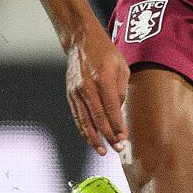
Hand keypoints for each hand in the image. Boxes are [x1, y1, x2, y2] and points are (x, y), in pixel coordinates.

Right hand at [66, 28, 128, 154]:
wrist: (80, 40)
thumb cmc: (106, 53)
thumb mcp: (121, 66)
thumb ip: (121, 90)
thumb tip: (118, 112)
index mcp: (102, 78)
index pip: (111, 108)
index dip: (117, 126)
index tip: (123, 138)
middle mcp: (87, 86)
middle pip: (98, 117)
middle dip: (108, 136)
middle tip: (117, 149)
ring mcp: (76, 91)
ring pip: (84, 120)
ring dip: (94, 138)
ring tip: (102, 151)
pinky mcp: (70, 93)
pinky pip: (77, 116)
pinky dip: (83, 129)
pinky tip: (90, 139)